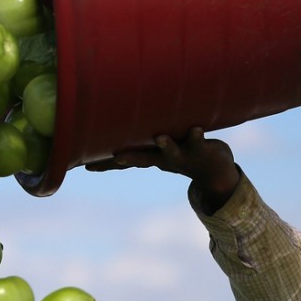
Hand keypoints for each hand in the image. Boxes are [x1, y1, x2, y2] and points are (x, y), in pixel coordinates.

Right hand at [85, 126, 240, 213]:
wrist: (216, 171)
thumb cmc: (182, 152)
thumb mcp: (161, 147)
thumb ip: (143, 139)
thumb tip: (122, 129)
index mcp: (151, 156)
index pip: (125, 160)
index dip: (105, 163)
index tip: (84, 166)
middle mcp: (164, 158)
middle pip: (144, 158)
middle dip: (130, 158)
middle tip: (115, 158)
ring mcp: (182, 155)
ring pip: (172, 152)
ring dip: (166, 146)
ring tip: (160, 138)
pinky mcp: (201, 149)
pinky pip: (198, 142)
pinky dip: (196, 136)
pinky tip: (196, 128)